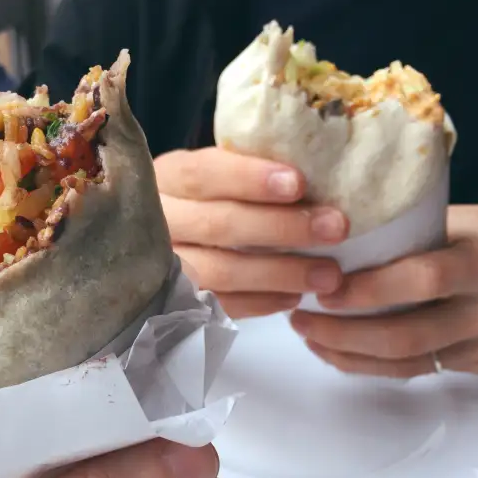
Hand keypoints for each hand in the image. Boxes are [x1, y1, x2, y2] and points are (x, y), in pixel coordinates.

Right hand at [155, 147, 348, 317]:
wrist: (143, 248)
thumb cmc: (200, 202)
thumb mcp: (208, 178)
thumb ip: (243, 174)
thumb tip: (316, 171)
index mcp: (165, 178)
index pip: (203, 174)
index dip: (250, 178)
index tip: (298, 183)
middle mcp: (157, 220)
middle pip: (218, 224)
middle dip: (281, 227)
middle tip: (334, 228)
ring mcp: (160, 265)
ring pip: (220, 271)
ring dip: (279, 273)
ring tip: (327, 275)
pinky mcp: (172, 303)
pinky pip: (219, 306)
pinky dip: (260, 302)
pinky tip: (294, 296)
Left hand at [292, 205, 477, 376]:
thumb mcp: (453, 218)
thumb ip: (404, 233)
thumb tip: (329, 241)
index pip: (422, 280)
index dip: (368, 290)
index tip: (323, 289)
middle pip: (406, 336)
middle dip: (342, 333)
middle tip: (301, 319)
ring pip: (405, 364)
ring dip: (346, 355)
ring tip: (309, 335)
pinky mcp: (477, 366)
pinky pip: (414, 372)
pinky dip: (368, 365)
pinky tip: (336, 351)